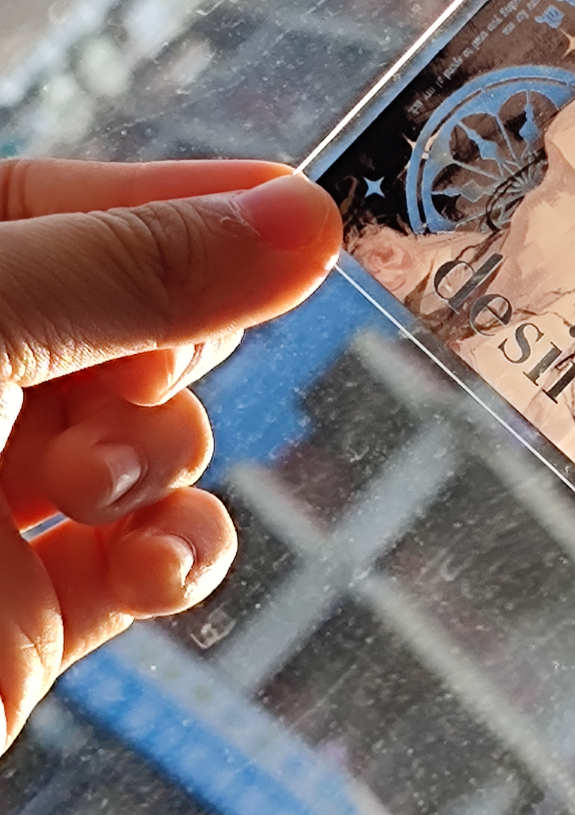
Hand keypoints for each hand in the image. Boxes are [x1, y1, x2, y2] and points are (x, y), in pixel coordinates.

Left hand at [0, 157, 341, 753]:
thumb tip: (305, 220)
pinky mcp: (29, 608)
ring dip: (158, 459)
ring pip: (160, 441)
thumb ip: (134, 270)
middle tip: (136, 370)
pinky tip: (153, 569)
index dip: (181, 210)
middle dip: (163, 351)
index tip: (298, 218)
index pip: (75, 206)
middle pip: (138, 325)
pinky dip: (181, 557)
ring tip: (83, 491)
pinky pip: (154, 557)